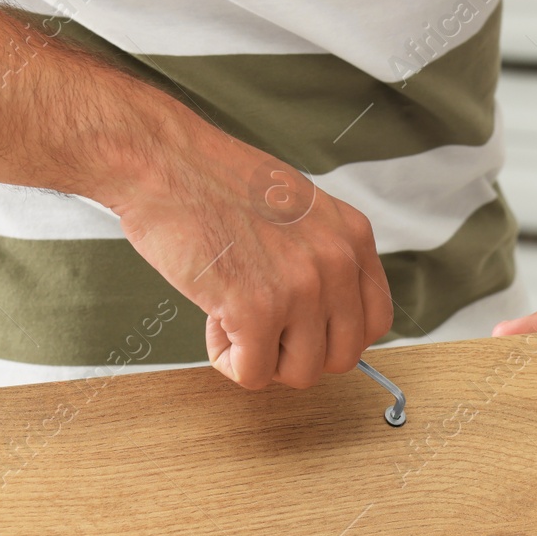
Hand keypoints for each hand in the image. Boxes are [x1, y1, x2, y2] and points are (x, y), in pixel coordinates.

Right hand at [102, 126, 393, 389]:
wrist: (162, 161)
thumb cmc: (214, 180)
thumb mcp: (299, 207)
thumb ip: (322, 256)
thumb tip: (327, 311)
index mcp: (352, 236)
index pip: (374, 321)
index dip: (333, 335)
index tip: (301, 326)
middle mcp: (337, 263)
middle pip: (342, 357)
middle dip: (298, 352)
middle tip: (261, 324)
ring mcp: (301, 288)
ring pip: (301, 373)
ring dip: (263, 357)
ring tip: (233, 315)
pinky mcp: (256, 310)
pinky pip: (254, 374)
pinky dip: (229, 359)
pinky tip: (213, 319)